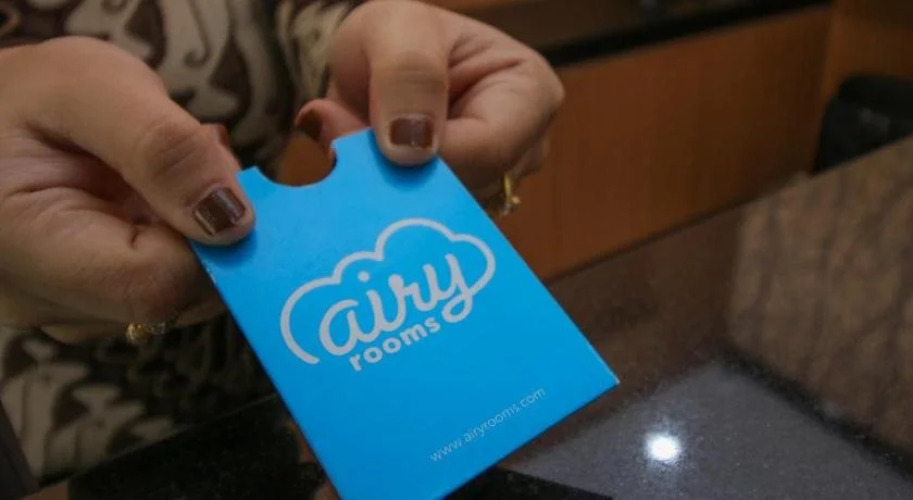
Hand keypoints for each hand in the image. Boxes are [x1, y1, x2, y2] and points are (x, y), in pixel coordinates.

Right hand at [0, 37, 252, 340]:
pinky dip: (183, 238)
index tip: (213, 173)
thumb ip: (165, 150)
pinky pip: (167, 284)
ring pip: (182, 295)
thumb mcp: (90, 88)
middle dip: (210, 228)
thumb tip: (237, 224)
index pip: (159, 285)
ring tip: (161, 171)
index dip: (209, 237)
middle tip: (189, 157)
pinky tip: (154, 195)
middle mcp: (45, 304)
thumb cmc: (23, 94)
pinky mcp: (92, 303)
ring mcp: (69, 310)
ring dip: (200, 230)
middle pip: (178, 297)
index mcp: (26, 252)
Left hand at [296, 0, 563, 205]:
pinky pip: (420, 225)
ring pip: (439, 216)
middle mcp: (523, 151)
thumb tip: (411, 149)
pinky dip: (382, 202)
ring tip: (352, 143)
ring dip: (384, 190)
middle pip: (466, 193)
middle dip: (397, 176)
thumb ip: (407, 74)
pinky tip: (361, 169)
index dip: (423, 158)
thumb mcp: (397, 27)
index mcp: (531, 95)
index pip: (487, 151)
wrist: (373, 61)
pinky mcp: (458, 210)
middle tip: (342, 138)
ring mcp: (494, 186)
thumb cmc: (397, 35)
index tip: (362, 140)